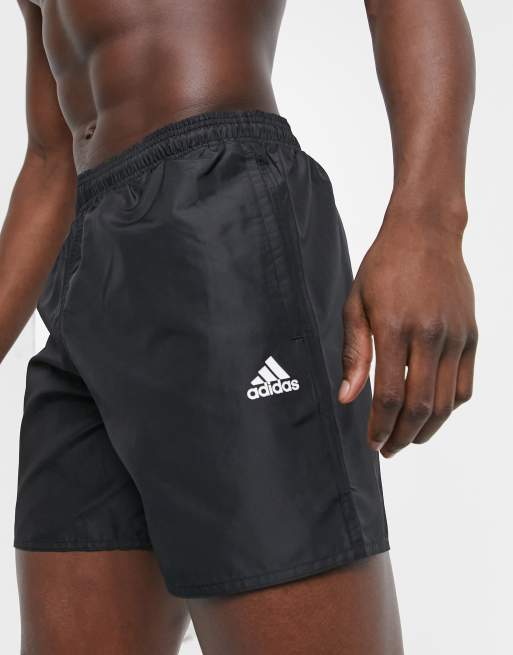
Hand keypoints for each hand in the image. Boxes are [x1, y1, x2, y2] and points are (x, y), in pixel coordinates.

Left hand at [338, 204, 477, 457]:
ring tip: (408, 439)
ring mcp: (455, 336)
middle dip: (402, 436)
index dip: (380, 426)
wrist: (425, 233)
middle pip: (421, 406)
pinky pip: (465, 385)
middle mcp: (430, 335)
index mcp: (395, 328)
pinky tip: (433, 414)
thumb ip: (354, 353)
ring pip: (446, 402)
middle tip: (388, 449)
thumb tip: (348, 397)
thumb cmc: (384, 266)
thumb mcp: (356, 304)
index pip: (390, 395)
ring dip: (427, 429)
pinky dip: (450, 407)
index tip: (372, 441)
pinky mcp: (471, 335)